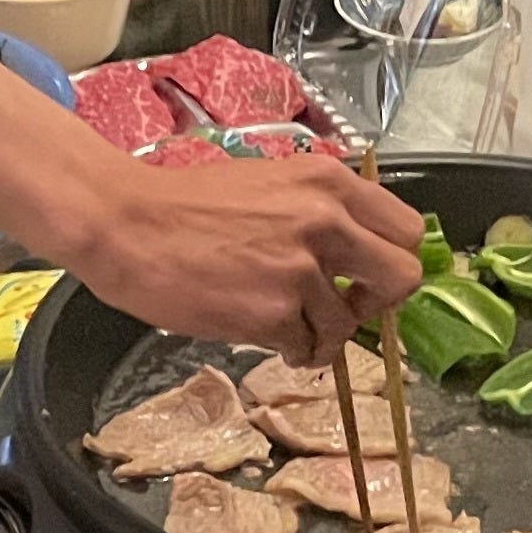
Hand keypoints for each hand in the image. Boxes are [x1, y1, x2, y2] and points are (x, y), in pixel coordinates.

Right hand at [79, 153, 423, 360]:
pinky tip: (263, 333)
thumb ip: (320, 211)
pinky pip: (305, 348)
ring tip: (284, 324)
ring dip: (320, 335)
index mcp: (329, 182)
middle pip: (402, 278)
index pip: (406, 229)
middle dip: (377, 303)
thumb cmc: (187, 205)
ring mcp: (300, 269)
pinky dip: (289, 350)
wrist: (125, 224)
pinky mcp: (272, 313)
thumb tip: (358, 253)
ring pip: (347, 325)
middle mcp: (325, 221)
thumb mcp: (271, 184)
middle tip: (345, 308)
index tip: (368, 274)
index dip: (392, 259)